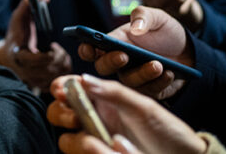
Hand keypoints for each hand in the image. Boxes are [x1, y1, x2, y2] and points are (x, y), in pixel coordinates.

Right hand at [0, 0, 71, 90]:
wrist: (7, 56)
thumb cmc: (15, 35)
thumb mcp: (18, 19)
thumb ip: (28, 6)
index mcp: (19, 56)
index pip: (39, 59)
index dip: (50, 53)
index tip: (53, 46)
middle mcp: (25, 72)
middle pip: (52, 68)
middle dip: (59, 56)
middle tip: (57, 48)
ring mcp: (32, 81)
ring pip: (57, 75)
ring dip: (62, 63)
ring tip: (57, 54)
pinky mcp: (39, 86)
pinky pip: (58, 81)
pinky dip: (61, 72)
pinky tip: (56, 63)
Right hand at [47, 74, 208, 153]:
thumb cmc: (167, 129)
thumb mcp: (144, 106)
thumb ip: (114, 92)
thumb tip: (83, 80)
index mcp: (102, 100)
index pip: (69, 89)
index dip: (60, 87)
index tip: (62, 91)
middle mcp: (94, 121)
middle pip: (58, 115)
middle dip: (61, 114)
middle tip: (76, 118)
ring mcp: (97, 143)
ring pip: (68, 142)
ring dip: (78, 141)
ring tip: (98, 143)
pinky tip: (117, 151)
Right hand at [76, 7, 191, 99]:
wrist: (190, 52)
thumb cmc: (167, 33)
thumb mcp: (158, 17)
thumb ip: (144, 16)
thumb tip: (135, 28)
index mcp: (115, 42)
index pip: (91, 49)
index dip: (86, 50)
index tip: (89, 47)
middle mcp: (120, 62)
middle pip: (103, 68)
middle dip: (111, 62)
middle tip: (124, 55)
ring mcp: (133, 77)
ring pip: (128, 81)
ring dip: (142, 73)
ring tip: (158, 64)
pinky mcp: (149, 90)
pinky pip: (149, 91)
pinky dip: (159, 82)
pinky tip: (170, 73)